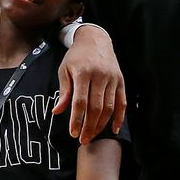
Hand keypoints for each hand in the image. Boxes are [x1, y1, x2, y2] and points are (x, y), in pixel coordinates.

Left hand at [52, 24, 125, 144]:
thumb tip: (57, 112)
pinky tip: (113, 129)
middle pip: (96, 107)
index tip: (73, 133)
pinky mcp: (121, 81)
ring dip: (101, 125)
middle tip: (83, 140)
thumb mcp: (65, 70)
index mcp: (83, 73)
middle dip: (89, 126)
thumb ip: (64, 91)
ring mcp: (113, 79)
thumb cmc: (76, 56)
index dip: (77, 119)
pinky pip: (122, 102)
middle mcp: (100, 76)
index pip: (80, 102)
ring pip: (109, 107)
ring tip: (92, 136)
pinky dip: (119, 117)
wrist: (95, 39)